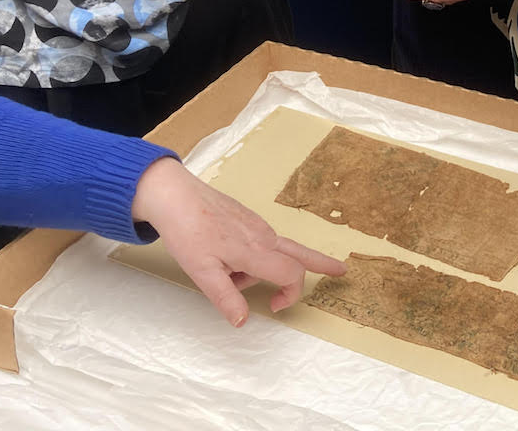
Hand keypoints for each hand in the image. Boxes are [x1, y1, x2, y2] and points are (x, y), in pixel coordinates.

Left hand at [131, 157, 345, 321]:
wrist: (175, 195)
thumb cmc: (188, 233)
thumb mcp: (202, 273)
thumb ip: (226, 298)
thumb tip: (244, 322)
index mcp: (255, 251)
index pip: (291, 274)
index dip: (292, 294)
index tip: (276, 307)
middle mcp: (263, 235)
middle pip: (301, 253)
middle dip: (322, 263)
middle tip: (341, 272)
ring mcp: (257, 224)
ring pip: (274, 250)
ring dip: (264, 269)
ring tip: (227, 275)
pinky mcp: (247, 217)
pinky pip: (261, 241)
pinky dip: (253, 256)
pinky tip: (224, 256)